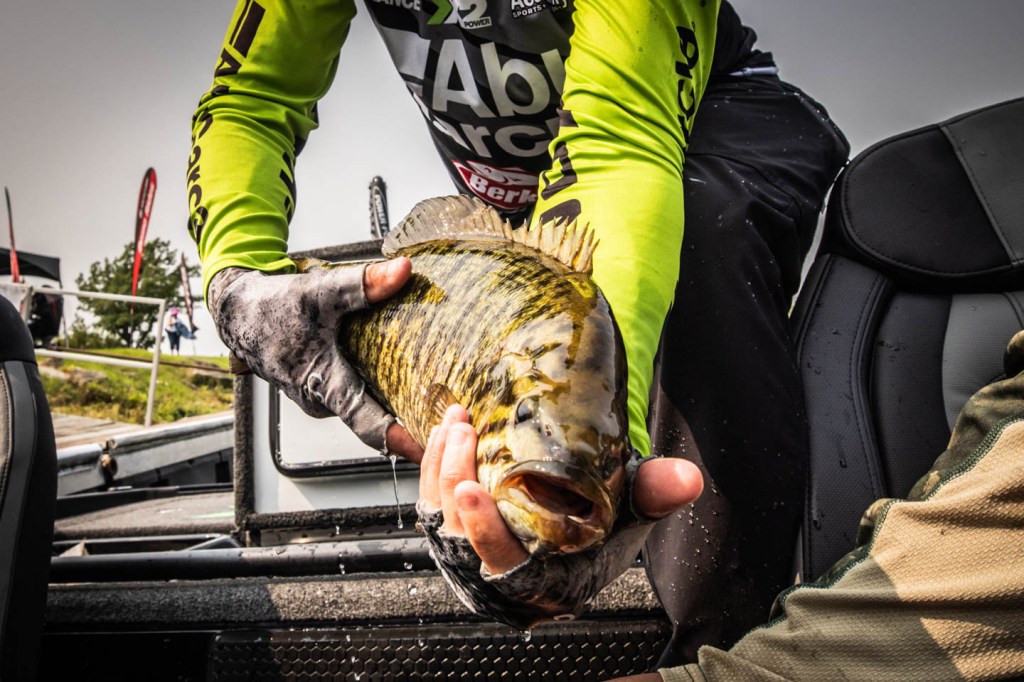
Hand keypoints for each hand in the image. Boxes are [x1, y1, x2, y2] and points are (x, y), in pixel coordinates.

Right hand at [208, 259, 423, 461]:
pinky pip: (355, 394)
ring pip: (365, 405)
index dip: (401, 440)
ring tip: (435, 399)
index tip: (430, 449)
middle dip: (410, 419)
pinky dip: (378, 388)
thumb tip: (404, 272)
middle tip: (451, 419)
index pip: (368, 423)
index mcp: (324, 384)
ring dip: (394, 402)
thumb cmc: (272, 308)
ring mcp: (321, 398)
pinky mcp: (322, 389)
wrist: (238, 312)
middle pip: (374, 418)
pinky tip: (404, 376)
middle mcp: (322, 400)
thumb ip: (364, 284)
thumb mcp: (322, 292)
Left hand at [418, 404, 703, 575]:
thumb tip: (688, 479)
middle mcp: (501, 571)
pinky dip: (432, 464)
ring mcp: (472, 550)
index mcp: (544, 579)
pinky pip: (431, 500)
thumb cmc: (604, 523)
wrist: (580, 516)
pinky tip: (444, 433)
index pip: (503, 563)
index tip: (471, 488)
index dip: (482, 530)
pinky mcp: (455, 527)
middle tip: (463, 431)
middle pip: (457, 534)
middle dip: (453, 476)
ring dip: (440, 464)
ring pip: (438, 513)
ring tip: (455, 421)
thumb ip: (655, 493)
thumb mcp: (631, 509)